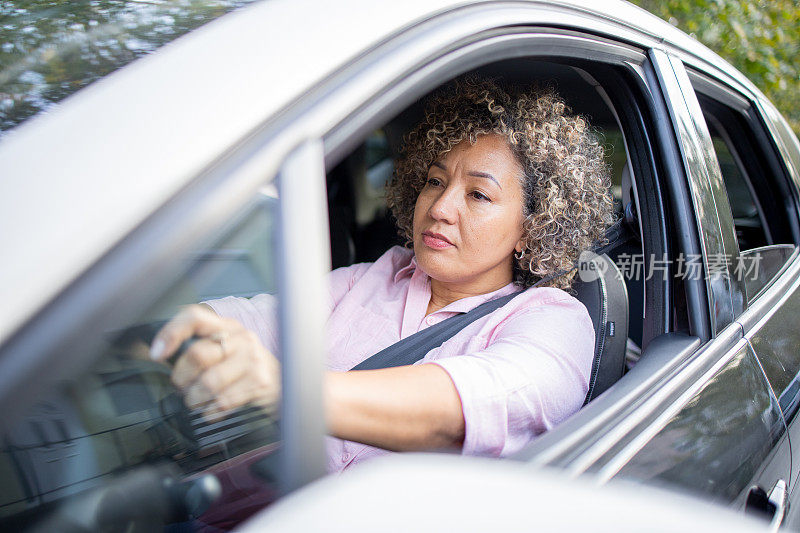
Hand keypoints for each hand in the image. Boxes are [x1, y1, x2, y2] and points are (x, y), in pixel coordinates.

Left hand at [150, 305, 279, 418]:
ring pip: (208, 382)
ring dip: (195, 399)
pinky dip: (210, 412)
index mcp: (227, 327)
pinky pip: (222, 401)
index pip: (194, 317)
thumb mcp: (224, 353)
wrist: (286, 387)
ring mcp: (253, 360)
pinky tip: (214, 409)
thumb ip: (193, 350)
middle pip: (197, 354)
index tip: (156, 354)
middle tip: (182, 388)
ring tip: (197, 401)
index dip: (171, 333)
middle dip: (181, 379)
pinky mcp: (260, 382)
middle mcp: (242, 339)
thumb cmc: (245, 371)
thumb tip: (151, 353)